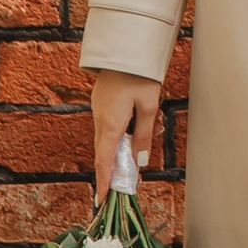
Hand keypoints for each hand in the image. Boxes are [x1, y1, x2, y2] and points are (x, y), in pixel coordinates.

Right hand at [90, 72, 162, 195]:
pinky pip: (109, 126)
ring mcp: (99, 111)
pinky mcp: (102, 103)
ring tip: (143, 143)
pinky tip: (136, 126)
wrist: (125, 47)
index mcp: (110, 124)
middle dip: (114, 170)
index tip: (102, 200)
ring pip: (109, 138)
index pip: (104, 161)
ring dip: (121, 148)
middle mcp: (100, 120)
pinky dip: (120, 135)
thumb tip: (140, 162)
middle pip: (105, 152)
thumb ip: (144, 135)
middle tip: (125, 185)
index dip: (104, 181)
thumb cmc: (140, 75)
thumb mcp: (149, 106)